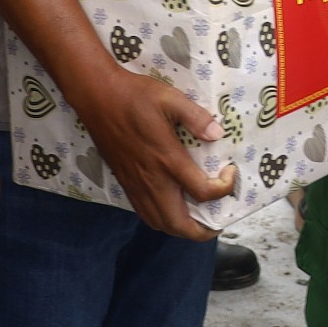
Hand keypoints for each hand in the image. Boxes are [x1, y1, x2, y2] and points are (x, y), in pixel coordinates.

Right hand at [70, 66, 236, 238]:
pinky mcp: (125, 183)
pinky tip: (171, 206)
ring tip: (197, 218)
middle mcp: (152, 179)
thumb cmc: (135, 96)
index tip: (230, 174)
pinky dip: (162, 220)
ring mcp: (136, 184)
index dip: (223, 189)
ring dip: (181, 229)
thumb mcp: (170, 98)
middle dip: (202, 231)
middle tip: (217, 219)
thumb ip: (196, 117)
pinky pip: (145, 213)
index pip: (202, 191)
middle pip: (178, 224)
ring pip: (159, 223)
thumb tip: (218, 134)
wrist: (97, 97)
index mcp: (167, 159)